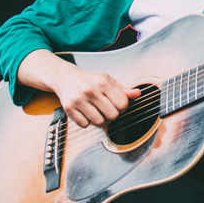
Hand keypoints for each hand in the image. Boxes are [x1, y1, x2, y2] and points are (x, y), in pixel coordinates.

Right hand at [17, 49, 140, 128]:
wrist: (65, 77)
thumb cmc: (90, 80)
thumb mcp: (107, 80)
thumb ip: (123, 90)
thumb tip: (138, 94)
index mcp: (103, 82)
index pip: (122, 104)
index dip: (123, 107)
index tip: (117, 104)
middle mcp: (91, 90)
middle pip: (112, 115)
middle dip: (112, 115)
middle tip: (107, 109)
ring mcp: (79, 100)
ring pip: (98, 122)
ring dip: (99, 119)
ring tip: (96, 110)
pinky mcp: (69, 108)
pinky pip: (84, 125)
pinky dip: (87, 122)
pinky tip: (85, 112)